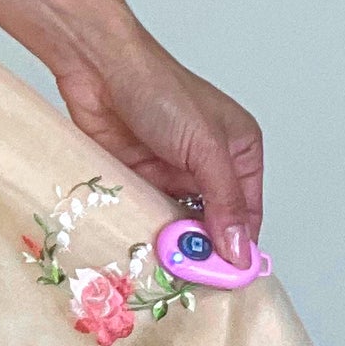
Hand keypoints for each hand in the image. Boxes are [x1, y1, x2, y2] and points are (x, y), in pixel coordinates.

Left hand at [51, 28, 263, 266]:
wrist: (98, 66)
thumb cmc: (159, 90)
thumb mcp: (205, 148)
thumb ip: (224, 201)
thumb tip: (239, 251)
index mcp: (239, 151)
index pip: (247, 212)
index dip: (239, 246)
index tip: (228, 278)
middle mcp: (207, 164)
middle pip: (212, 222)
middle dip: (203, 248)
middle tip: (193, 280)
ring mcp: (169, 171)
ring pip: (177, 222)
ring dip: (172, 243)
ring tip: (167, 271)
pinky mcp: (137, 176)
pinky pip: (146, 213)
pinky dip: (145, 231)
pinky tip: (142, 251)